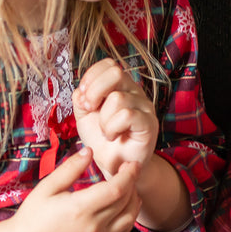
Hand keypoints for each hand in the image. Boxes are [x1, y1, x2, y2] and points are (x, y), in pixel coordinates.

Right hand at [8, 148, 140, 231]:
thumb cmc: (32, 216)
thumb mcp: (47, 187)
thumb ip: (71, 168)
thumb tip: (89, 150)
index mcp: (79, 208)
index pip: (116, 190)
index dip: (128, 175)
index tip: (130, 163)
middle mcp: (92, 225)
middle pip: (125, 201)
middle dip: (132, 183)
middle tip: (130, 169)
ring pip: (129, 217)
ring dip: (134, 199)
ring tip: (130, 185)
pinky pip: (123, 231)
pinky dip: (130, 216)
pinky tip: (126, 205)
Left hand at [74, 58, 159, 178]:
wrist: (115, 167)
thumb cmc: (102, 141)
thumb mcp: (84, 116)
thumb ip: (81, 98)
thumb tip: (81, 91)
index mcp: (120, 86)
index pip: (108, 64)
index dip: (91, 77)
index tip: (84, 99)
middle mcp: (134, 92)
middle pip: (116, 72)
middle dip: (95, 91)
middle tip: (90, 110)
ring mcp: (144, 107)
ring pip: (118, 98)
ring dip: (103, 119)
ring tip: (105, 131)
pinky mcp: (149, 123)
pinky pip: (127, 115)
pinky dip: (112, 127)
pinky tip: (112, 136)